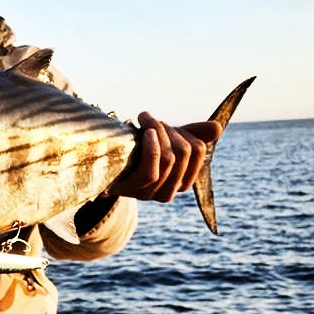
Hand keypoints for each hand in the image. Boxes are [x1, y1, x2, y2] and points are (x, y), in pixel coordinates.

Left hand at [107, 112, 222, 202]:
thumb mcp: (164, 140)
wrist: (96, 161)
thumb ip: (191, 135)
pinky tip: (146, 132)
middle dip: (169, 129)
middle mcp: (168, 192)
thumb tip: (218, 128)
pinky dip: (152, 147)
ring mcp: (148, 193)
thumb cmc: (132, 150)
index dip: (184, 131)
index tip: (164, 124)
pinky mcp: (131, 190)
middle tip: (149, 120)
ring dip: (158, 131)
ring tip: (143, 122)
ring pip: (170, 158)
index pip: (199, 151)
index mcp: (180, 182)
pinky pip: (152, 170)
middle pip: (185, 152)